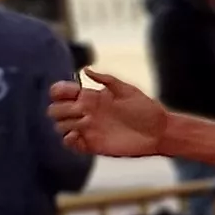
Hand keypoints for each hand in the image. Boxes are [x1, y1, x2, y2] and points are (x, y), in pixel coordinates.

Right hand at [52, 70, 168, 157]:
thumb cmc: (147, 109)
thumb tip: (85, 70)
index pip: (62, 93)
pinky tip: (78, 135)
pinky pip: (70, 143)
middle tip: (80, 110)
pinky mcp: (92, 144)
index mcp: (92, 98)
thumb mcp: (128, 90)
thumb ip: (107, 79)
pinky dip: (68, 140)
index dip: (58, 91)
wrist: (159, 132)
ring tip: (84, 123)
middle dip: (60, 108)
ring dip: (65, 123)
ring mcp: (88, 129)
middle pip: (56, 110)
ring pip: (60, 126)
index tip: (68, 92)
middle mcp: (86, 113)